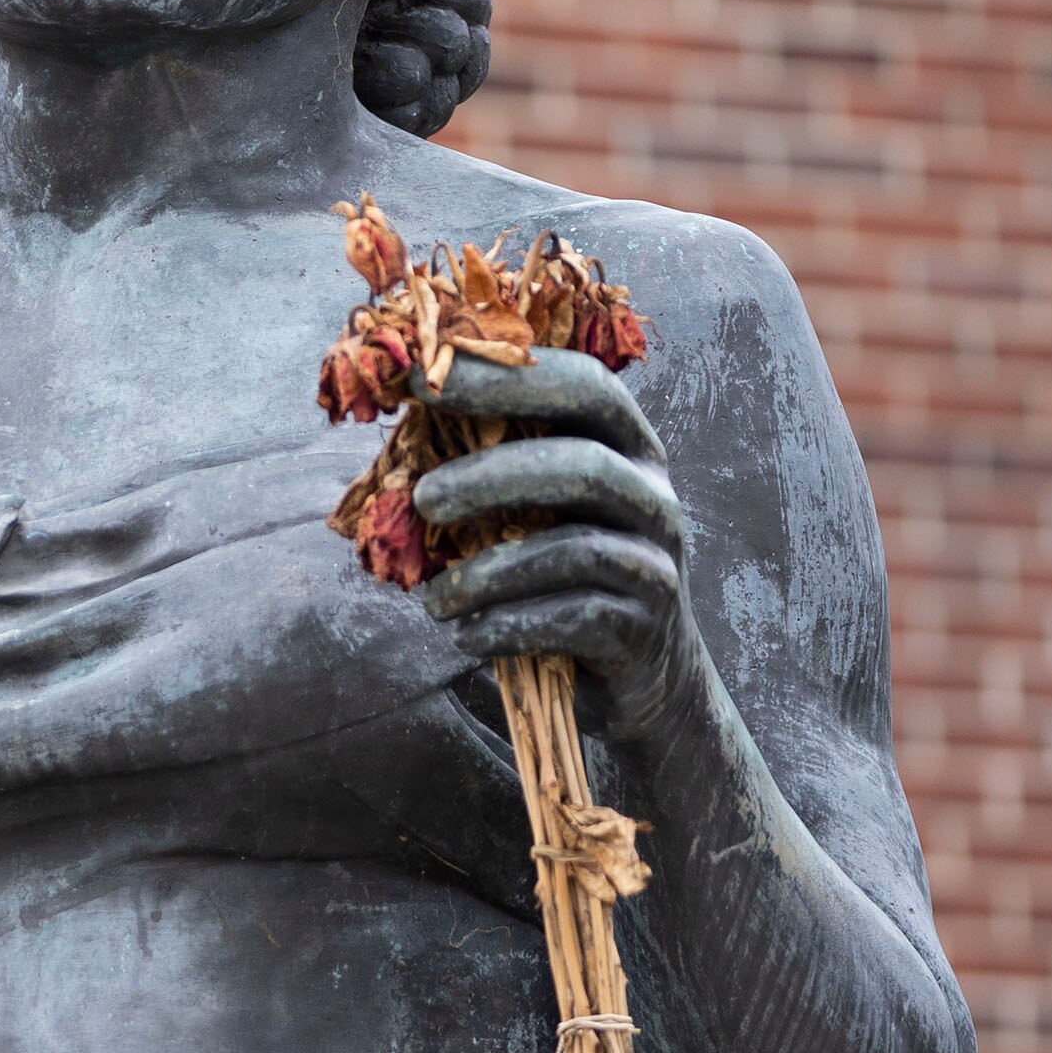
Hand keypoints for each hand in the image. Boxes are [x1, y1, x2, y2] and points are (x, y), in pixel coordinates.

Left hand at [412, 346, 702, 737]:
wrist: (638, 674)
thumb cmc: (561, 577)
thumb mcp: (532, 516)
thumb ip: (487, 476)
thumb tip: (397, 438)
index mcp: (626, 446)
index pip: (584, 387)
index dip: (507, 378)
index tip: (422, 379)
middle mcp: (652, 495)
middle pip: (584, 465)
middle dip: (493, 477)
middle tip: (423, 500)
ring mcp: (655, 559)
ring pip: (575, 549)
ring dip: (488, 573)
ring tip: (434, 602)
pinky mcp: (645, 623)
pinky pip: (575, 616)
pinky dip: (510, 625)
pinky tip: (468, 637)